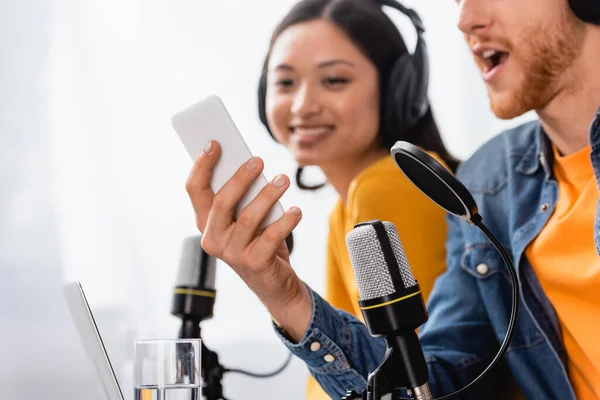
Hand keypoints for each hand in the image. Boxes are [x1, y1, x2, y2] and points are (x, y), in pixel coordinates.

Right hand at [185, 140, 311, 340]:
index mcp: (205, 222)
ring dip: (268, 194)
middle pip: (221, 201)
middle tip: (258, 160)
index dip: (202, 165)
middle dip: (240, 177)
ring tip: (284, 179)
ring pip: (248, 217)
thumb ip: (243, 195)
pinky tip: (296, 210)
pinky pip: (272, 236)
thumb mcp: (246, 216)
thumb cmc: (259, 240)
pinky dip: (286, 221)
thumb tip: (250, 163)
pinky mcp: (255, 263)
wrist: (274, 283)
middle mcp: (213, 239)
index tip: (214, 143)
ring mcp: (232, 253)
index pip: (195, 190)